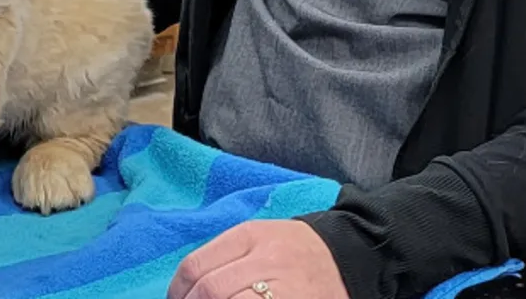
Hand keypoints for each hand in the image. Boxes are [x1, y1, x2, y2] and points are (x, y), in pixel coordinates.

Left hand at [168, 219, 350, 298]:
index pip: (196, 265)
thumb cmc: (295, 250)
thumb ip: (226, 257)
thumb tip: (187, 287)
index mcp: (250, 235)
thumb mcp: (261, 239)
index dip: (177, 291)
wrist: (348, 256)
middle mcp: (265, 258)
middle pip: (210, 289)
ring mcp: (283, 286)